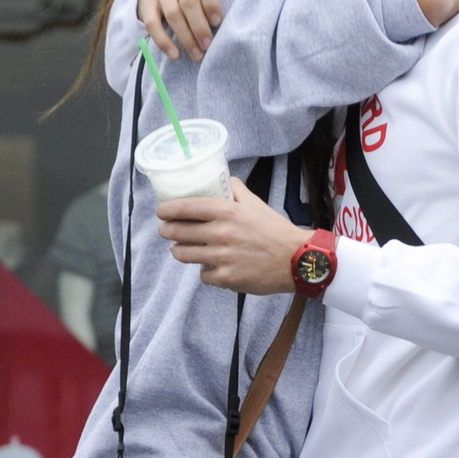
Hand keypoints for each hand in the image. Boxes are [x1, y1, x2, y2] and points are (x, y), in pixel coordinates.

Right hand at [138, 0, 272, 61]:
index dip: (211, 1)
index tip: (218, 22)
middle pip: (187, 0)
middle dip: (198, 26)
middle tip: (208, 46)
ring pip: (170, 13)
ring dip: (183, 36)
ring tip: (196, 54)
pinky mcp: (146, 0)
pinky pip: (150, 21)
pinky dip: (162, 40)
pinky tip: (174, 55)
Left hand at [157, 177, 306, 293]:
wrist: (297, 260)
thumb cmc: (276, 231)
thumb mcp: (256, 204)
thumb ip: (236, 191)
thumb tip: (224, 179)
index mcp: (228, 212)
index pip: (186, 208)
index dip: (167, 210)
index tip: (161, 211)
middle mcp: (222, 234)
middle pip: (178, 232)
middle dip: (166, 231)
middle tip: (165, 230)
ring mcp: (223, 258)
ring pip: (184, 254)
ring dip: (179, 251)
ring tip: (180, 249)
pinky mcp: (227, 278)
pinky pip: (203, 275)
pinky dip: (205, 272)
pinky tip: (210, 267)